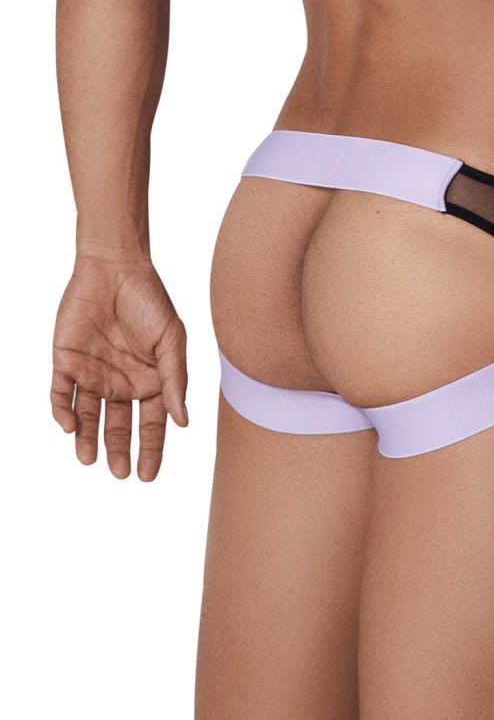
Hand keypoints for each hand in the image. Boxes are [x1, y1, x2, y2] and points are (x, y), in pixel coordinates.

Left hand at [51, 254, 188, 480]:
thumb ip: (174, 380)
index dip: (151, 450)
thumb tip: (184, 421)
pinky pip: (61, 395)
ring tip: (89, 459)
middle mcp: (120, 383)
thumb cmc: (149, 300)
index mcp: (149, 380)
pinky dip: (63, 412)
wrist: (115, 267)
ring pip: (86, 418)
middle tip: (120, 473)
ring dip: (86, 439)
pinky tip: (70, 425)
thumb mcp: (171, 339)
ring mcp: (91, 374)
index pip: (151, 424)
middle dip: (118, 451)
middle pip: (117, 427)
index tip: (147, 475)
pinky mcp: (65, 362)